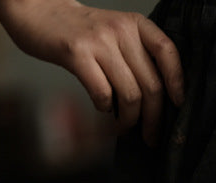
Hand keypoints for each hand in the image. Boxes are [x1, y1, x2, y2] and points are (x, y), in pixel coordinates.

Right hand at [0, 0, 184, 145]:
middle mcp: (120, 30)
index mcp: (135, 24)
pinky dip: (106, 110)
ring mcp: (98, 41)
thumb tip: (158, 102)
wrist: (37, 10)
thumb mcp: (116, 34)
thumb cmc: (81, 33)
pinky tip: (103, 110)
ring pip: (130, 95)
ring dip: (129, 121)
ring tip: (123, 129)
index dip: (177, 83)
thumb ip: (136, 57)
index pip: (168, 52)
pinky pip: (103, 94)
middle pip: (151, 85)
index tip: (178, 106)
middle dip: (154, 119)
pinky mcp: (76, 53)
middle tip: (150, 136)